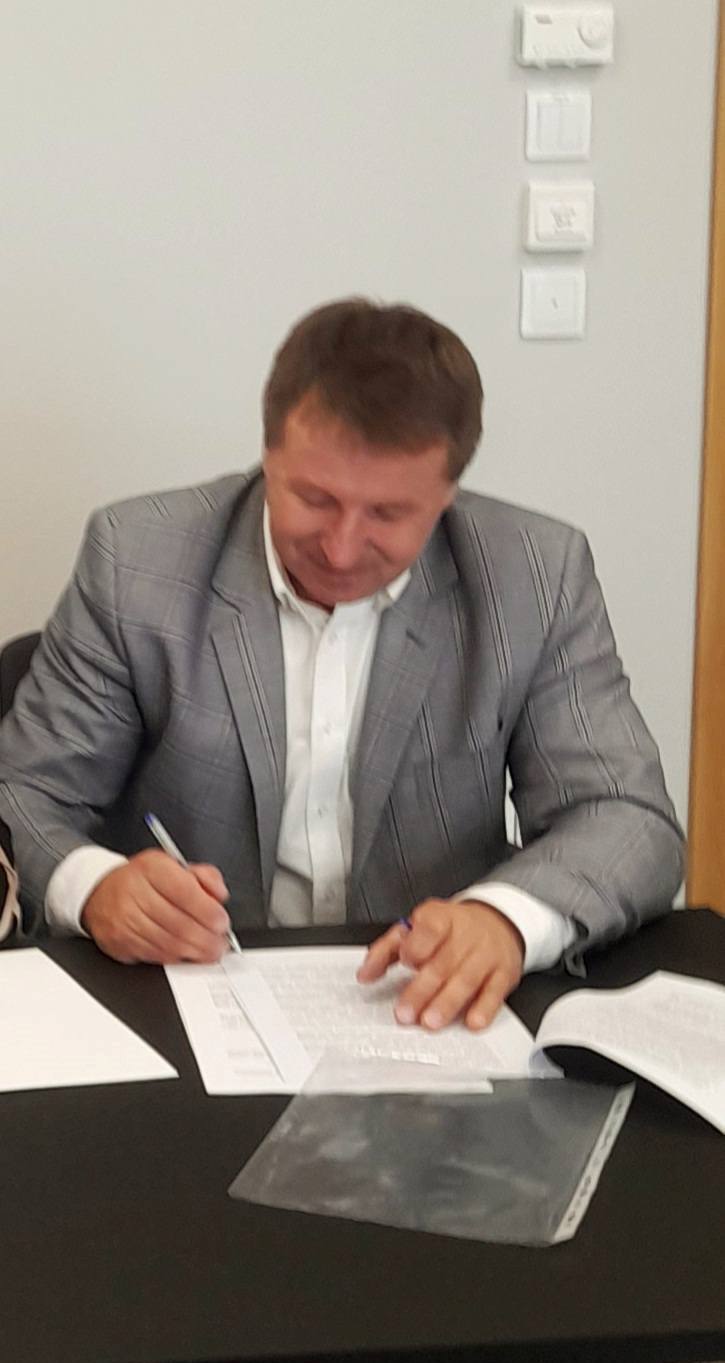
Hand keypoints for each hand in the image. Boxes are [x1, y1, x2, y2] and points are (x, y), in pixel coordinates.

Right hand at [81, 850, 230, 963]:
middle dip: (206, 938)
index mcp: (151, 868)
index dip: (207, 911)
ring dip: (194, 952)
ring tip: (209, 951)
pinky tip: (188, 955)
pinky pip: (154, 956)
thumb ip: (203, 876)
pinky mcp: (119, 942)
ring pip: (167, 943)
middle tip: (220, 943)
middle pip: (178, 923)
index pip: (184, 891)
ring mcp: (124, 920)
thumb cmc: (143, 880)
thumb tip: (219, 895)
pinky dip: (176, 958)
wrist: (100, 893)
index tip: (222, 922)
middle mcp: (134, 892)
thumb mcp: (174, 865)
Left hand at [357, 899, 523, 1030]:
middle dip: (423, 989)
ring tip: (430, 1021)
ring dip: (448, 1003)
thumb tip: (365, 975)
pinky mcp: (503, 973)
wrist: (498, 922)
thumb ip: (387, 950)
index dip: (417, 947)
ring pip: (467, 979)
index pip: (429, 929)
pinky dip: (484, 1009)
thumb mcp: (416, 929)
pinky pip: (495, 992)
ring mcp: (486, 954)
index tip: (405, 962)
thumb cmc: (449, 930)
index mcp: (441, 918)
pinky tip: (472, 1022)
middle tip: (406, 1012)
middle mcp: (466, 934)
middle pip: (443, 962)